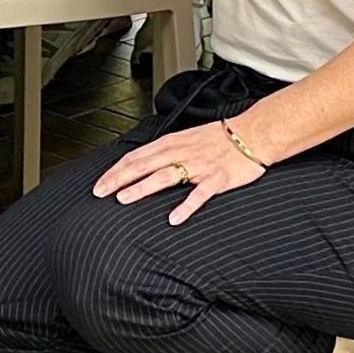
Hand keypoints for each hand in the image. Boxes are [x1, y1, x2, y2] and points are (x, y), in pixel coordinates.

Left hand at [94, 119, 264, 222]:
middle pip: (143, 165)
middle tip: (100, 192)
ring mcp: (199, 166)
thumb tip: (145, 163)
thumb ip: (166, 151)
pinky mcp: (217, 179)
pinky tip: (174, 218)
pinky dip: (186, 206)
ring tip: (124, 198)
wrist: (253, 133)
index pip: (137, 157)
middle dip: (119, 179)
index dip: (116, 170)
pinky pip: (199, 194)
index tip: (100, 183)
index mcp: (172, 143)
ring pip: (165, 176)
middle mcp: (181, 153)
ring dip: (142, 187)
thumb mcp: (187, 138)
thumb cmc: (220, 137)